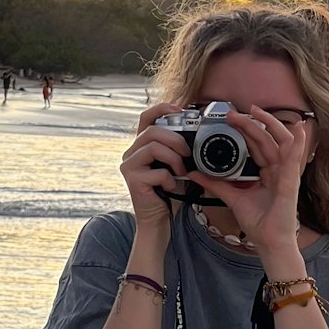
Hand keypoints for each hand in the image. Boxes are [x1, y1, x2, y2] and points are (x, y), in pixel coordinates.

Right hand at [120, 102, 190, 226]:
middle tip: (188, 153)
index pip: (146, 117)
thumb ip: (181, 149)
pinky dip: (170, 179)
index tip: (181, 110)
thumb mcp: (178, 165)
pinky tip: (171, 188)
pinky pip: (157, 171)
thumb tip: (199, 132)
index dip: (162, 108)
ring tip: (182, 172)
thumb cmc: (170, 192)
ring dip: (174, 158)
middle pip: (152, 130)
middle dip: (175, 139)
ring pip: (153, 146)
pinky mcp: (132, 179)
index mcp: (142, 145)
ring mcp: (129, 165)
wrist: (160, 220)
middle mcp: (131, 152)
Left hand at [189, 106, 306, 253]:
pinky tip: (299, 129)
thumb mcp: (232, 198)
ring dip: (270, 125)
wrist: (269, 243)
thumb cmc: (258, 223)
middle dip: (251, 123)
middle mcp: (278, 170)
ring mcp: (286, 174)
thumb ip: (216, 184)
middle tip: (234, 113)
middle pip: (266, 139)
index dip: (246, 130)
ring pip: (281, 142)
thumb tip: (195, 173)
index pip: (257, 145)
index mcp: (267, 172)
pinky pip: (296, 159)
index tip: (230, 119)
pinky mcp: (291, 182)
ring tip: (256, 112)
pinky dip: (299, 143)